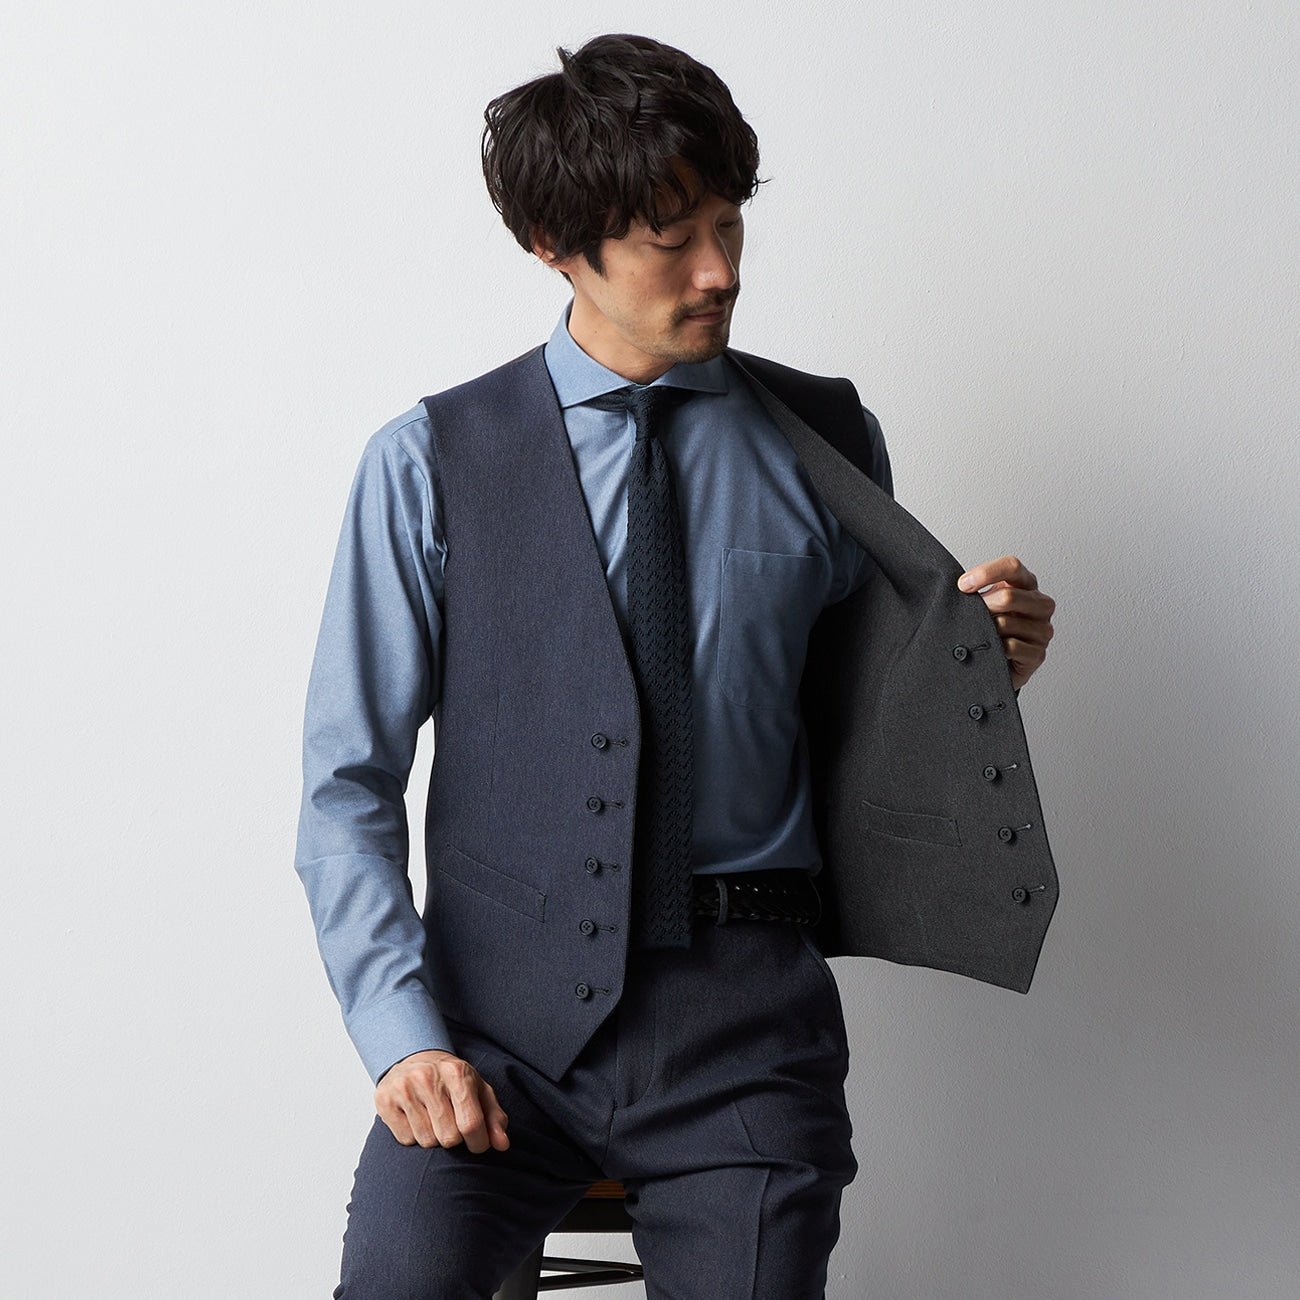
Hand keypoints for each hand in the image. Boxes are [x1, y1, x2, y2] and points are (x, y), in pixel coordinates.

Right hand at [375, 1049, 509, 1152]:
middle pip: (449, 1137)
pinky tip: (415, 1118)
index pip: (471, 1123)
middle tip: (451, 1123)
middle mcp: (429, 1077)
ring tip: (433, 1118)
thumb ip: (494, 1117)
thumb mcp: (478, 1090)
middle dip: (455, 1139)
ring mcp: (404, 1088)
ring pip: (427, 1141)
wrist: (413, 1058)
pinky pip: (406, 1140)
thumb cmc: (451, 1080)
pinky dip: (413, 1136)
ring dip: (433, 1138)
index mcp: (457, 1072)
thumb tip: (502, 1145)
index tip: (478, 1144)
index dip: (478, 1143)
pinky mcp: (385, 1100)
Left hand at [957, 555, 1054, 690]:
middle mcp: (1041, 604)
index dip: (986, 573)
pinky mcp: (1038, 654)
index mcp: (1027, 585)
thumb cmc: (991, 626)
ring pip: (1005, 624)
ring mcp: (1043, 630)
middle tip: (969, 616)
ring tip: (981, 635)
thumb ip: (979, 590)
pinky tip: (991, 650)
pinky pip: (1010, 647)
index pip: (1012, 567)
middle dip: (982, 607)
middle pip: (1008, 596)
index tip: (962, 585)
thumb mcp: (986, 601)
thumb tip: (961, 587)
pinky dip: (994, 648)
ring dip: (985, 630)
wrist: (998, 662)